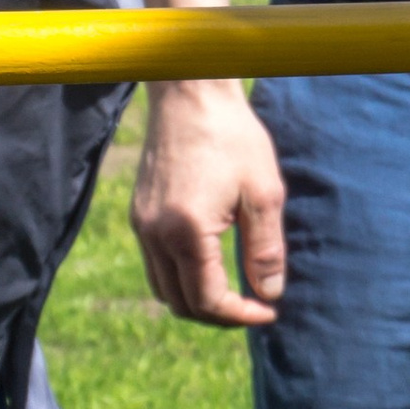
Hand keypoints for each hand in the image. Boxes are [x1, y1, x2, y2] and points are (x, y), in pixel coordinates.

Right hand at [133, 80, 288, 327]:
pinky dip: (182, 278)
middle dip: (219, 315)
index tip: (270, 312)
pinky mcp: (139, 212)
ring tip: (235, 294)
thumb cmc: (233, 137)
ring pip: (163, 287)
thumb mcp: (264, 193)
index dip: (241, 315)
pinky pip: (156, 263)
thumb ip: (265, 250)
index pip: (208, 300)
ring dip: (197, 300)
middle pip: (180, 303)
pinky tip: (213, 266)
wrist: (190, 93)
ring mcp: (141, 224)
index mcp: (186, 232)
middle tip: (255, 307)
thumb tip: (269, 295)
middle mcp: (155, 234)